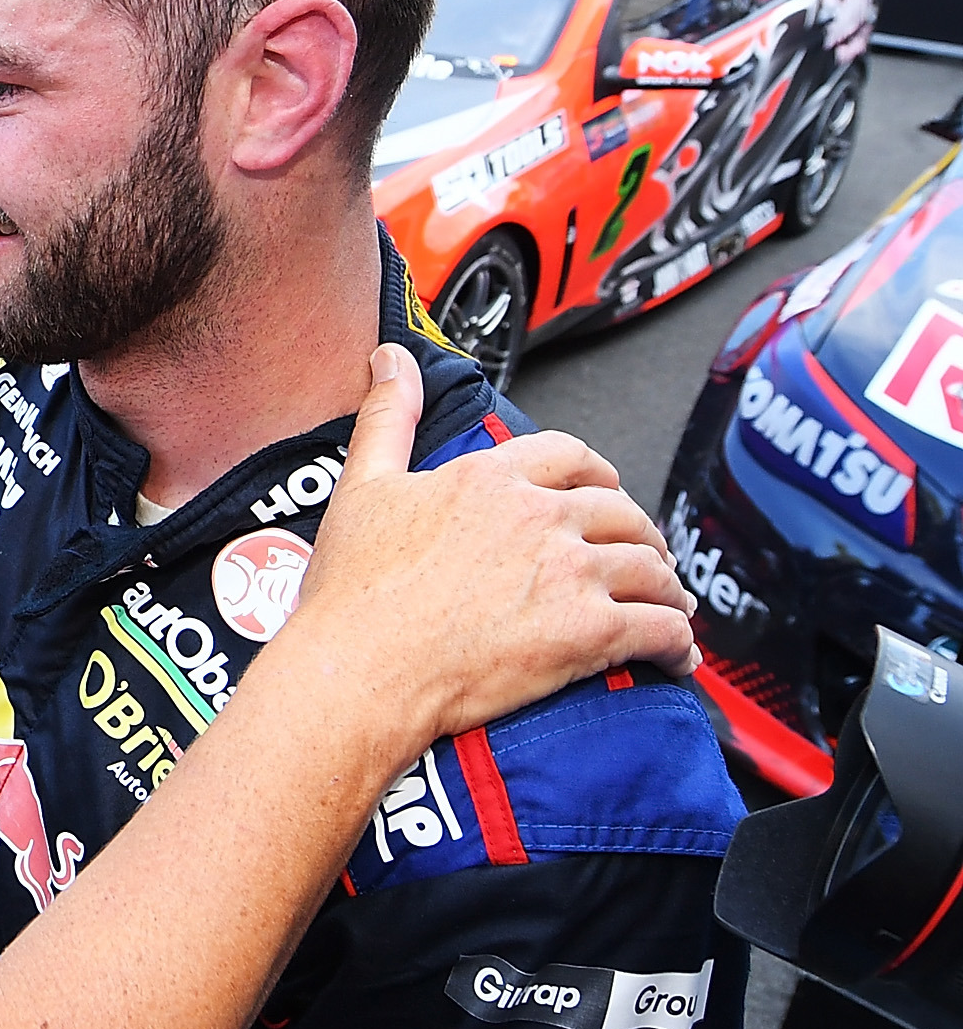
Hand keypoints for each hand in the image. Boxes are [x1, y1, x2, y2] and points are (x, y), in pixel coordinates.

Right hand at [278, 347, 695, 759]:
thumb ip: (387, 416)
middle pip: (621, 513)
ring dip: (665, 588)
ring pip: (650, 570)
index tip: (605, 491)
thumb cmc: (352, 593)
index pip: (572, 456)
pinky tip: (675, 656)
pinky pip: (659, 629)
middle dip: (640, 535)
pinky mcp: (587, 633)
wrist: (357, 671)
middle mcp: (539, 517)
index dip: (599, 473)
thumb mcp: (361, 487)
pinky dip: (677, 644)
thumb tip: (391, 357)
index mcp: (491, 478)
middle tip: (642, 556)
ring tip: (667, 606)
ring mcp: (569, 574)